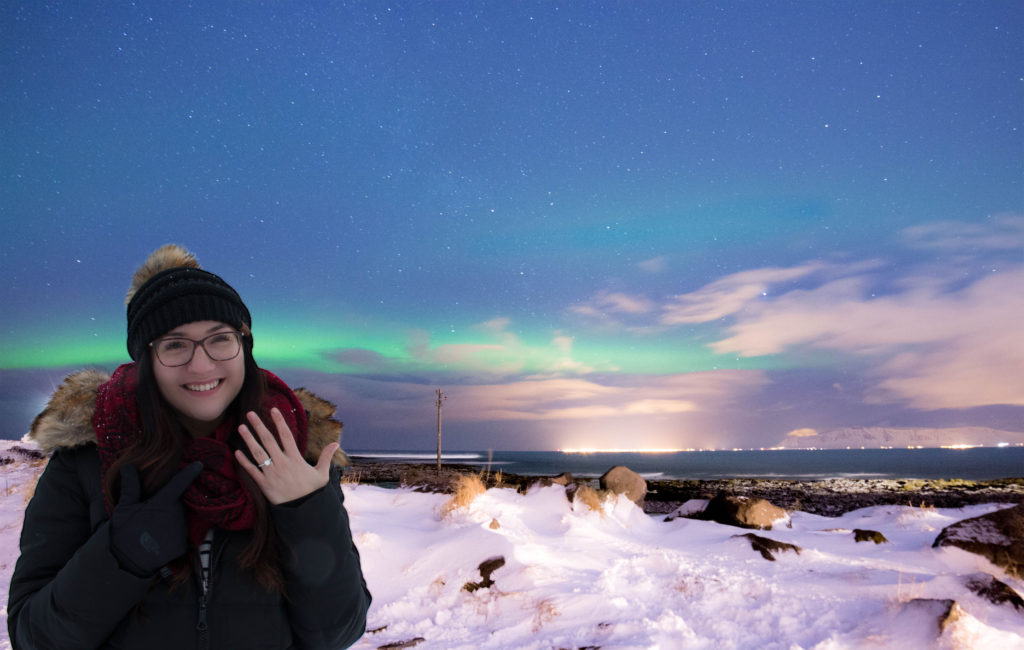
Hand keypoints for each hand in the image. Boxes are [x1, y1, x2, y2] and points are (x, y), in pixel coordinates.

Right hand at [110, 461, 201, 576]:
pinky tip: (161, 538)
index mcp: (163, 502)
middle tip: (154, 513)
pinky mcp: (183, 544)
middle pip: (180, 502)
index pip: (179, 483)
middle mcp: (177, 514)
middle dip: (171, 504)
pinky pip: (181, 534)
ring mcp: (181, 530)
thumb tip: (127, 465)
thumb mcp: (124, 508)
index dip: (190, 472)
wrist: (127, 563)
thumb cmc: (125, 532)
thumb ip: (130, 486)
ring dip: (172, 520)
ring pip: (181, 518)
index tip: (199, 464)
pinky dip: (173, 535)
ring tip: (155, 527)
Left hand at [235, 408, 338, 504]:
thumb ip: (326, 457)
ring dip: (248, 439)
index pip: (286, 435)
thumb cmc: (312, 492)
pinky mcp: (264, 484)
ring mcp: (272, 473)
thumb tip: (336, 443)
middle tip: (250, 413)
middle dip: (258, 426)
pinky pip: (252, 471)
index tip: (273, 409)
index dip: (279, 421)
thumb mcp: (322, 473)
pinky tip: (237, 452)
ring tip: (241, 427)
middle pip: (268, 440)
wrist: (302, 511)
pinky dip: (244, 462)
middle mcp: (282, 463)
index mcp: (295, 458)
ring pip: (258, 453)